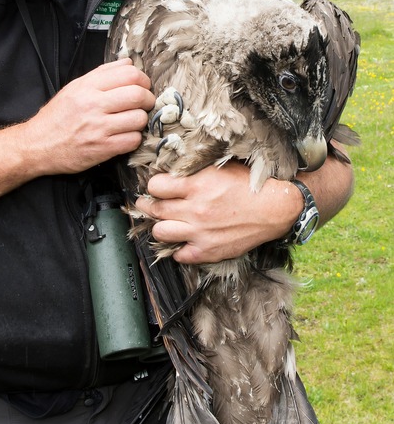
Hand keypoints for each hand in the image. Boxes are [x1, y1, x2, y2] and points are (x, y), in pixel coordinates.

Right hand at [23, 58, 154, 173]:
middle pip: (138, 94)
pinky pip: (133, 140)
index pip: (129, 74)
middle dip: (147, 99)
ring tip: (131, 121)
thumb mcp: (74, 88)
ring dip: (140, 120)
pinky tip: (124, 136)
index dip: (143, 80)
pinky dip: (133, 138)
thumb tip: (128, 62)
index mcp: (87, 86)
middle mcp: (93, 104)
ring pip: (139, 118)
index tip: (142, 87)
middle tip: (144, 104)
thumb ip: (102, 74)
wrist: (37, 145)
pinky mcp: (102, 149)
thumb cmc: (56, 117)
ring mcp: (98, 128)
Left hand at [135, 160, 302, 263]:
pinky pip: (179, 255)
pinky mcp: (208, 250)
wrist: (274, 209)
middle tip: (150, 204)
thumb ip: (193, 172)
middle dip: (149, 205)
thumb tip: (170, 172)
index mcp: (197, 185)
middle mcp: (195, 209)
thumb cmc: (248, 185)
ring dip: (161, 226)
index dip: (154, 186)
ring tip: (166, 221)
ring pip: (160, 233)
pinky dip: (178, 248)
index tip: (158, 187)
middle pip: (155, 209)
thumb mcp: (219, 168)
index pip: (155, 186)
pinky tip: (184, 239)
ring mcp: (200, 232)